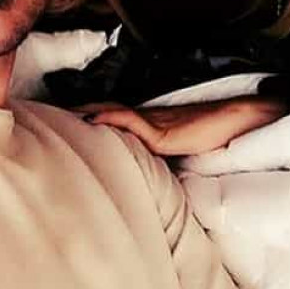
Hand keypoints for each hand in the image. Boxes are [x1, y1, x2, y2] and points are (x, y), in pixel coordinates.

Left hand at [76, 96, 286, 155]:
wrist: (239, 122)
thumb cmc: (216, 136)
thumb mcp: (184, 150)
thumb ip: (166, 159)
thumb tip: (151, 176)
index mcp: (151, 125)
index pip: (115, 117)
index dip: (91, 116)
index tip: (66, 120)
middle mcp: (149, 120)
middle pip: (107, 111)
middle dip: (79, 113)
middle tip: (50, 115)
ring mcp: (156, 123)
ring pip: (114, 113)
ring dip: (88, 113)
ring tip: (61, 117)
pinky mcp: (164, 132)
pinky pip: (133, 121)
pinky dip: (112, 119)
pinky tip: (94, 121)